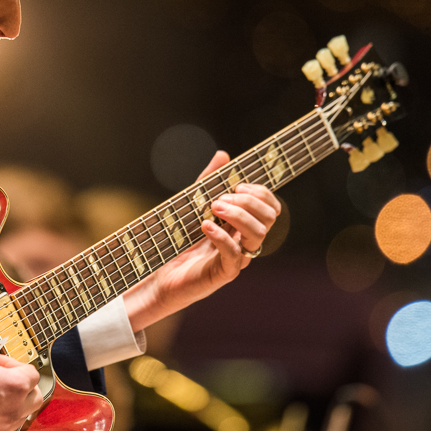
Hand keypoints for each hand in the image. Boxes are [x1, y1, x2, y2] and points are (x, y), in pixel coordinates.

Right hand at [0, 339, 42, 430]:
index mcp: (15, 386)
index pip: (32, 372)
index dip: (14, 363)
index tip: (0, 362)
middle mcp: (13, 408)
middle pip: (34, 396)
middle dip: (23, 385)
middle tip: (5, 377)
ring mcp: (1, 425)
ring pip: (20, 414)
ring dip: (13, 401)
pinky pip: (2, 425)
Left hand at [124, 151, 280, 331]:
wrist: (158, 275)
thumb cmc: (178, 241)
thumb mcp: (193, 204)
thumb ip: (208, 181)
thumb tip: (223, 155)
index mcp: (243, 225)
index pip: (271, 207)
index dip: (261, 193)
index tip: (238, 185)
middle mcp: (245, 242)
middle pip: (269, 219)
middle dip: (249, 202)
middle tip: (222, 198)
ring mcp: (237, 259)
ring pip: (258, 236)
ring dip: (237, 216)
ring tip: (213, 208)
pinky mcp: (222, 274)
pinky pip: (234, 255)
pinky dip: (221, 237)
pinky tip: (205, 226)